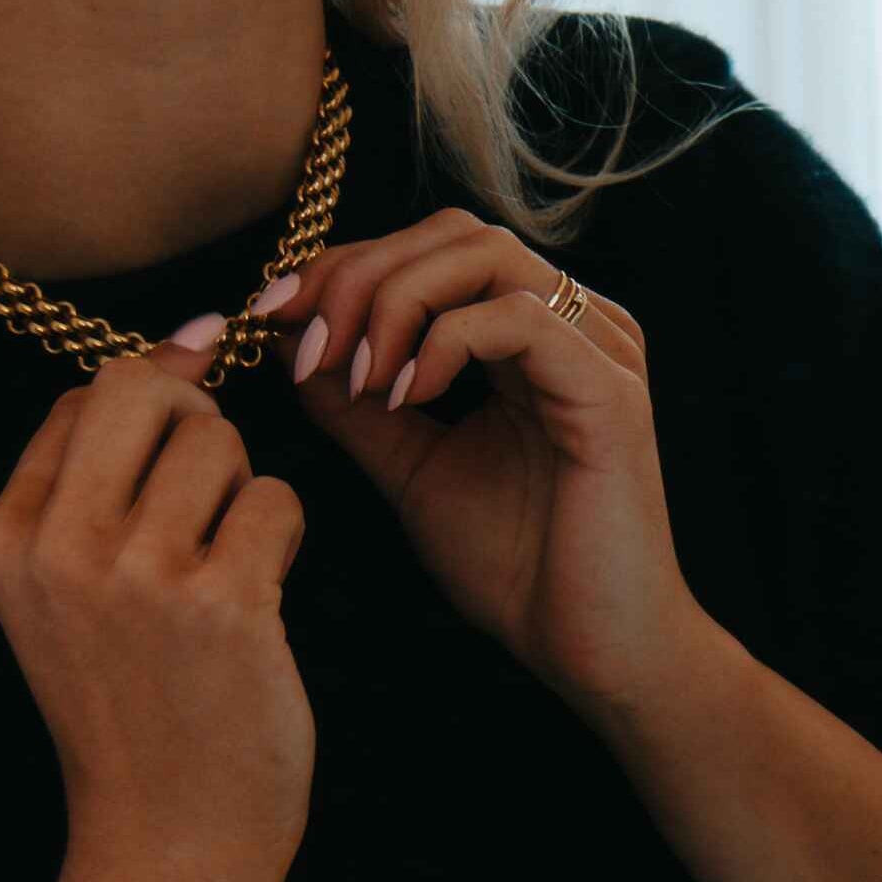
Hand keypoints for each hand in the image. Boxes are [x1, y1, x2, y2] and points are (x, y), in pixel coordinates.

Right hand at [0, 317, 315, 881]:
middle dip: (196, 417)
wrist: (169, 836)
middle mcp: (58, 549)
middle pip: (140, 388)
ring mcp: (138, 576)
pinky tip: (262, 595)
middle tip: (212, 489)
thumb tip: (186, 336)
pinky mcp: (222, 603)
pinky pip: (277, 499)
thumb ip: (99, 476)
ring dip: (244, 487)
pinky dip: (285, 535)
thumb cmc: (134, 705)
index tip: (175, 463)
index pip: (81, 399)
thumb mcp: (69, 592)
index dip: (149, 409)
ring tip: (232, 558)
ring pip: (219, 441)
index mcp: (4, 540)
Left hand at [251, 212, 700, 716]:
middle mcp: (575, 325)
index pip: (434, 249)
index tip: (271, 317)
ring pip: (485, 255)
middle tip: (305, 342)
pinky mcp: (610, 390)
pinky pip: (517, 318)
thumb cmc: (520, 568)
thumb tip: (291, 340)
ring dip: (395, 301)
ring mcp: (599, 350)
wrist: (593, 649)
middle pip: (455, 231)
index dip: (345, 267)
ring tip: (358, 375)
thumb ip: (356, 403)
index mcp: (533, 337)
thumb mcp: (411, 467)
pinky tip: (406, 398)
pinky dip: (442, 343)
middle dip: (361, 274)